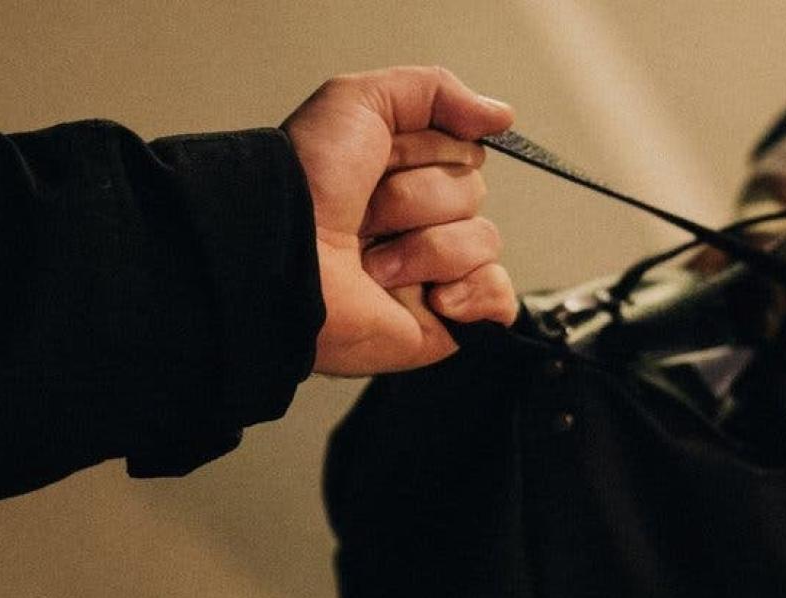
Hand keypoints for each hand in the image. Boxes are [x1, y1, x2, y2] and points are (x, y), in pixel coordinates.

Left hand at [282, 67, 516, 375]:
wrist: (284, 260)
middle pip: (472, 193)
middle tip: (367, 216)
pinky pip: (498, 298)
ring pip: (483, 241)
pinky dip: (474, 294)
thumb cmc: (305, 186)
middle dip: (420, 200)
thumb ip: (432, 90)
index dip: (428, 151)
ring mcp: (431, 271)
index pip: (462, 151)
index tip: (384, 159)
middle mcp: (415, 221)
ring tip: (375, 266)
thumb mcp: (358, 101)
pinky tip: (433, 298)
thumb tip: (501, 116)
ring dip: (427, 249)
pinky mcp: (442, 319)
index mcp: (399, 172)